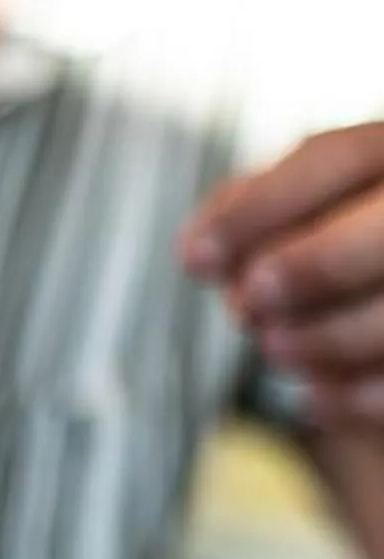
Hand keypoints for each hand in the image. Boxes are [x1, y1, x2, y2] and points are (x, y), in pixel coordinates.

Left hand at [183, 123, 383, 422]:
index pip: (337, 158)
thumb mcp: (303, 211)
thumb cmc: (339, 246)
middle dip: (317, 265)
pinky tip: (315, 400)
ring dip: (333, 336)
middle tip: (246, 307)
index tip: (193, 259)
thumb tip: (200, 251)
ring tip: (275, 351)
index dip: (260, 208)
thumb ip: (255, 212)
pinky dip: (362, 395)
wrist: (375, 290)